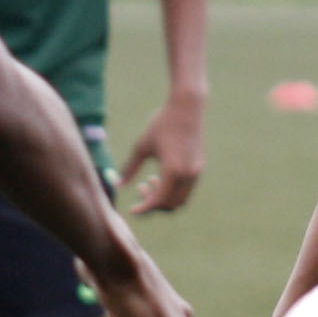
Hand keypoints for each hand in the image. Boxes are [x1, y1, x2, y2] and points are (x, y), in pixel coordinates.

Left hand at [119, 92, 206, 215]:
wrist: (187, 106)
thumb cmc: (161, 123)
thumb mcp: (142, 146)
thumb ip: (130, 168)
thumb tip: (117, 185)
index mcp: (173, 171)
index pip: (158, 201)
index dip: (144, 208)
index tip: (132, 210)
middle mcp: (188, 174)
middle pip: (172, 205)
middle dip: (154, 203)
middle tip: (141, 187)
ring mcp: (196, 171)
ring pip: (181, 198)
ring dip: (165, 197)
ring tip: (151, 180)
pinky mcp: (199, 166)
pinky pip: (187, 188)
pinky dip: (173, 189)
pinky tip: (161, 175)